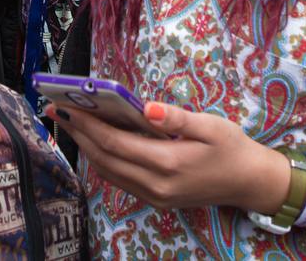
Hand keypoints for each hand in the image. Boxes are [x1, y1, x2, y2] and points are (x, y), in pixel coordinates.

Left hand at [46, 101, 283, 211]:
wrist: (249, 183)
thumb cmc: (231, 148)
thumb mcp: (211, 125)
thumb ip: (177, 118)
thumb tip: (148, 108)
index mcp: (168, 163)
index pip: (114, 143)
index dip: (86, 124)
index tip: (66, 105)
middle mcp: (155, 185)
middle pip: (104, 159)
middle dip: (77, 134)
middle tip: (56, 110)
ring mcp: (154, 196)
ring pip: (108, 172)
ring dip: (85, 147)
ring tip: (70, 122)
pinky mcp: (155, 199)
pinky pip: (119, 180)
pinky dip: (102, 159)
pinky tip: (95, 141)